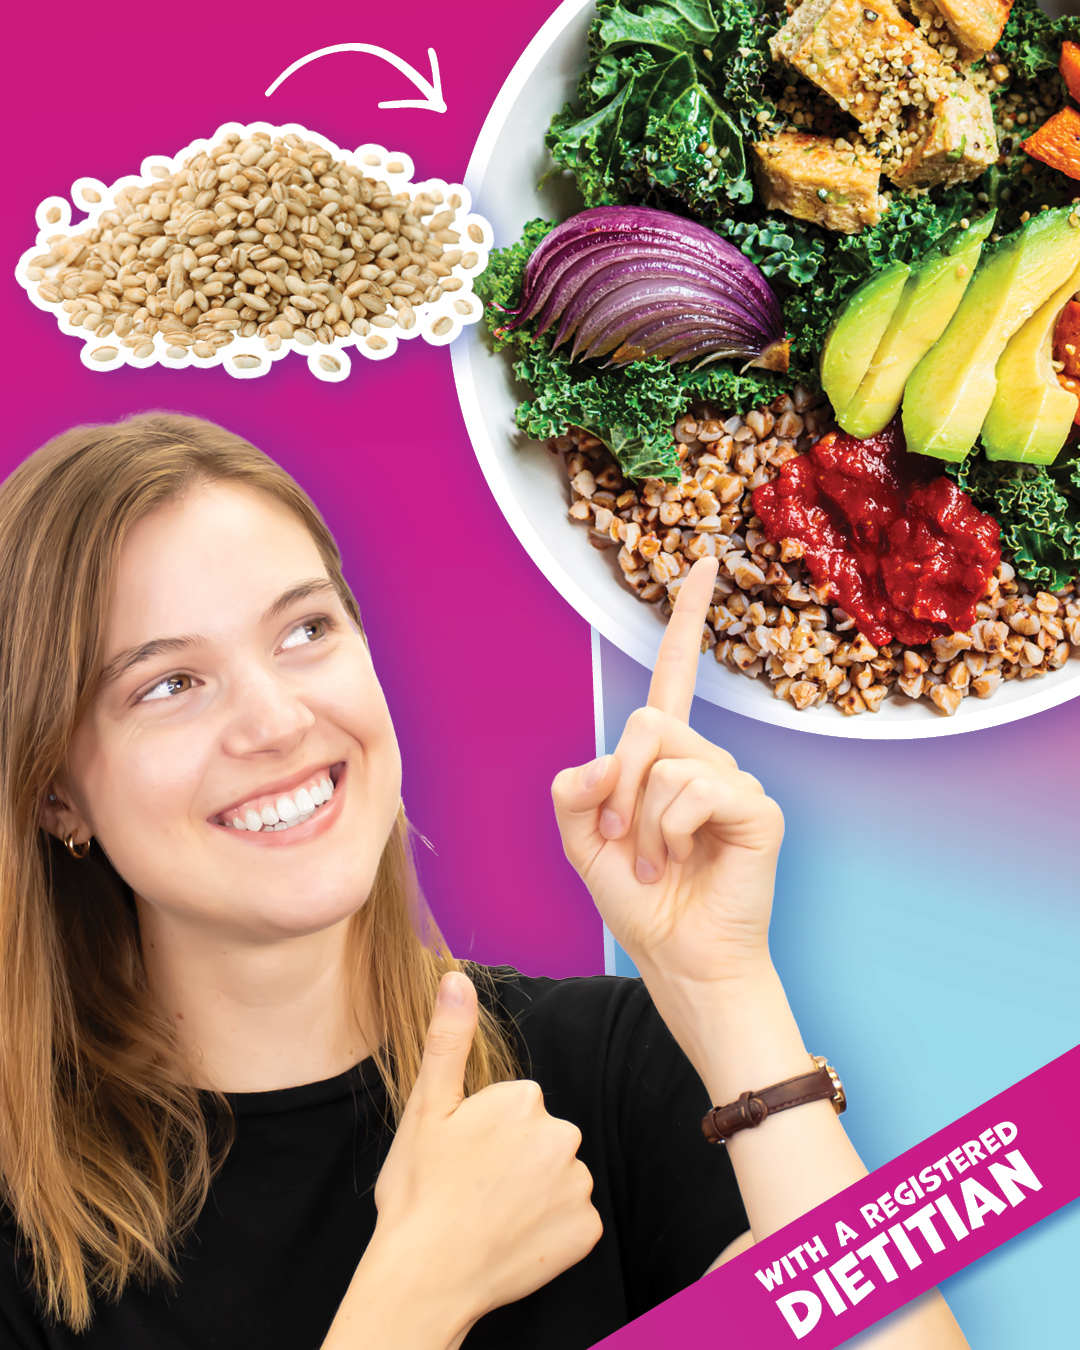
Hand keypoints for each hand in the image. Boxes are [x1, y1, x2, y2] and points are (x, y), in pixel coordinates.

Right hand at [371, 972, 601, 1334]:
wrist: (426, 1277)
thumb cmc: (419, 1190)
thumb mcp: (426, 1107)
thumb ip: (449, 1038)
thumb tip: (456, 977)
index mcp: (525, 1099)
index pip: (518, 1104)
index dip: (487, 1130)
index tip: (463, 1156)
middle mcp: (563, 1135)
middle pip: (543, 1136)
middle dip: (517, 1156)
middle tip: (475, 1186)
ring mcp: (578, 1185)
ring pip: (559, 1175)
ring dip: (535, 1191)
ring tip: (492, 1214)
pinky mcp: (587, 1230)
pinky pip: (574, 1217)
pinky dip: (551, 1227)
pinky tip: (516, 1237)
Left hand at [552, 558, 783, 989]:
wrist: (678, 957)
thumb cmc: (638, 900)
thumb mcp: (583, 841)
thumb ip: (574, 792)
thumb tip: (600, 761)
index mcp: (666, 758)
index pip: (675, 675)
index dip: (688, 620)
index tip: (704, 563)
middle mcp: (705, 758)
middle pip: (647, 721)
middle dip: (618, 785)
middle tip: (620, 839)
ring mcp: (734, 781)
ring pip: (666, 760)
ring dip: (641, 822)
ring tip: (656, 863)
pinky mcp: (758, 808)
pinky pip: (697, 789)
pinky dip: (670, 830)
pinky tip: (681, 861)